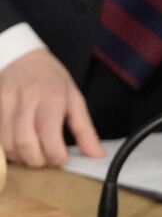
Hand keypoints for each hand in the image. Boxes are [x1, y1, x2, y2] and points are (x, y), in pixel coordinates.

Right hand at [0, 48, 101, 166]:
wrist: (21, 56)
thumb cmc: (50, 79)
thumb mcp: (75, 100)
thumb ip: (85, 131)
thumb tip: (96, 155)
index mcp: (50, 99)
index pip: (49, 136)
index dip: (56, 156)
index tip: (62, 159)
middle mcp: (24, 101)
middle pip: (25, 143)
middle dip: (38, 160)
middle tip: (46, 159)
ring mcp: (4, 104)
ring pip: (6, 144)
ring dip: (21, 157)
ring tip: (33, 154)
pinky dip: (7, 149)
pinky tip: (18, 147)